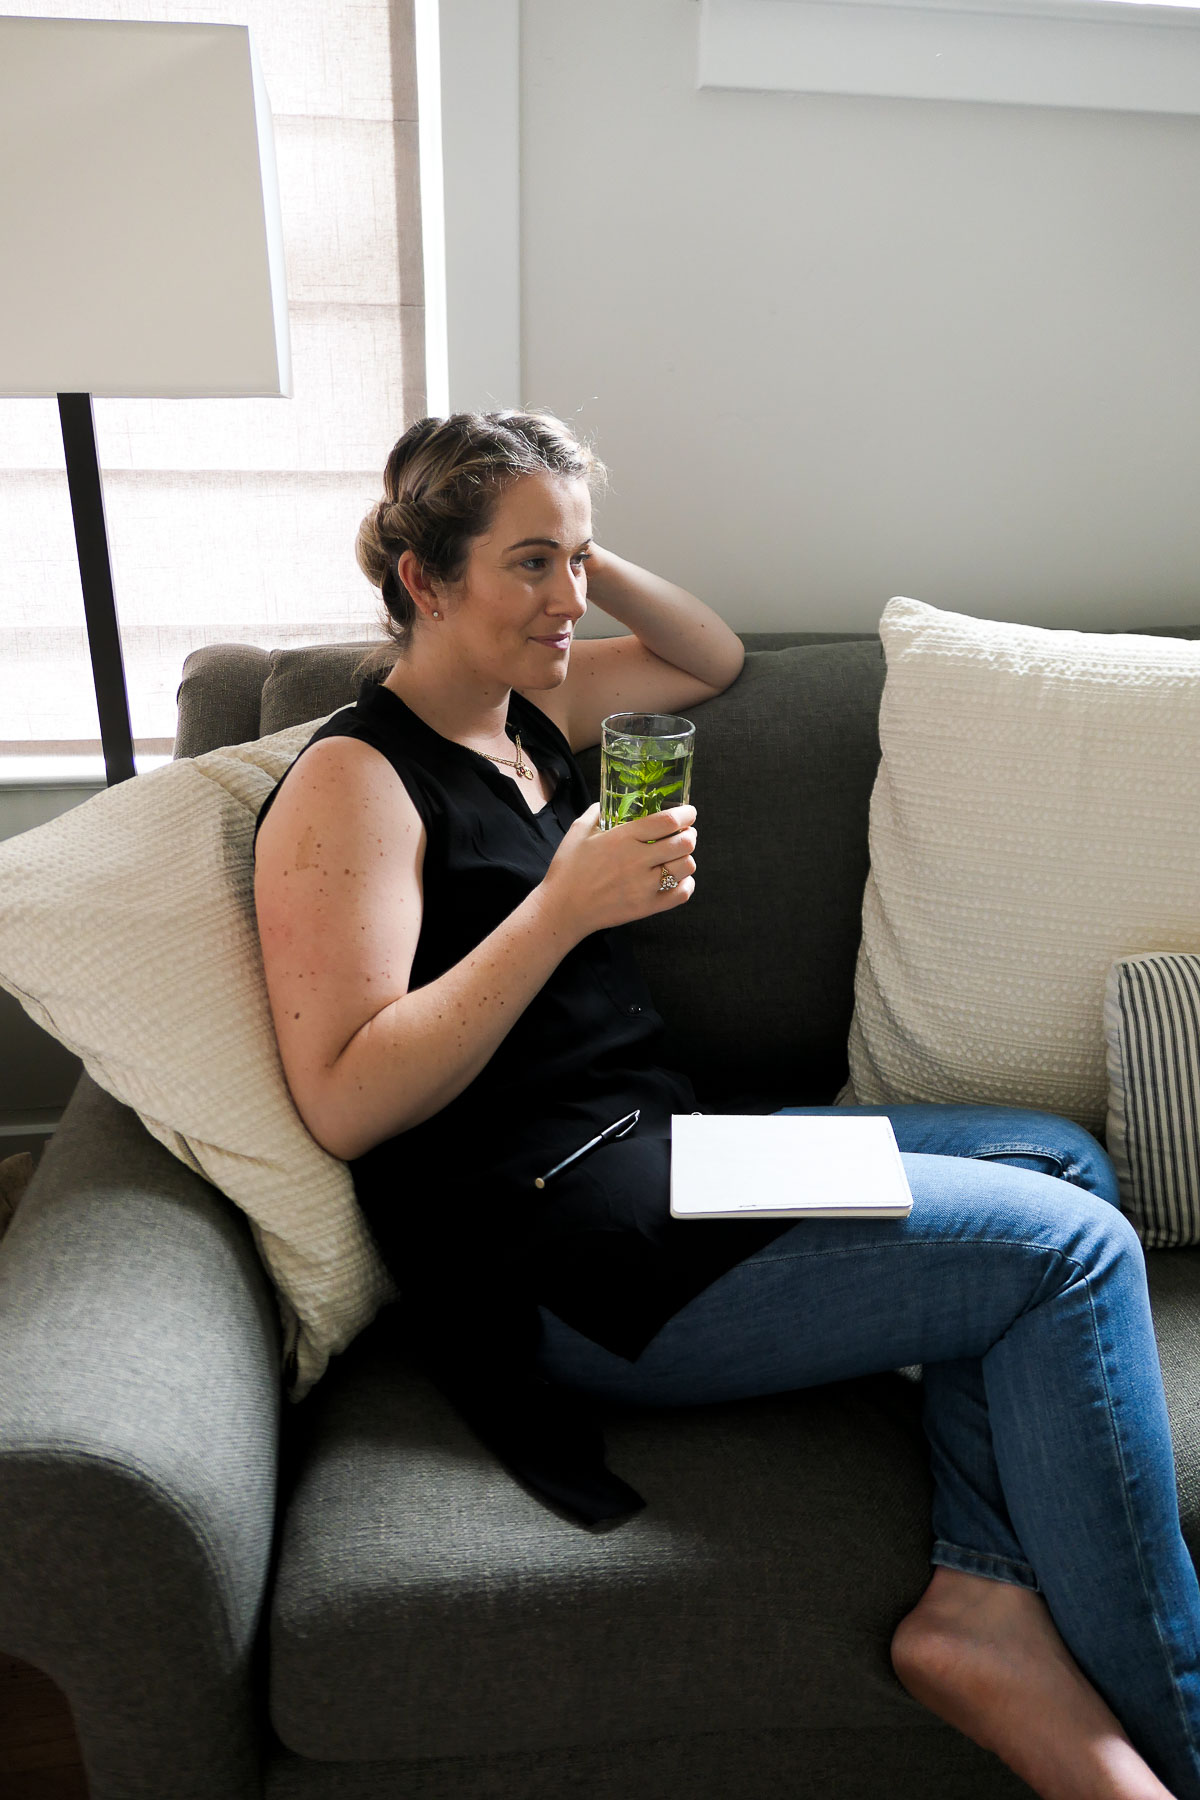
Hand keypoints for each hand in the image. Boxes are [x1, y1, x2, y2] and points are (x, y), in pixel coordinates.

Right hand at [541, 802, 697, 939]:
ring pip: (686, 867)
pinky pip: (681, 894)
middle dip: (690, 835)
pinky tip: (677, 879)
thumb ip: (597, 812)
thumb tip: (610, 802)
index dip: (686, 814)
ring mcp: (644, 886)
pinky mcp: (647, 907)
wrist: (563, 908)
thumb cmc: (568, 869)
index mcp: (623, 838)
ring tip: (679, 857)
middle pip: (684, 843)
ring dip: (687, 858)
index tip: (689, 813)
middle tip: (685, 834)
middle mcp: (638, 861)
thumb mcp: (578, 831)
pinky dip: (685, 884)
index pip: (668, 821)